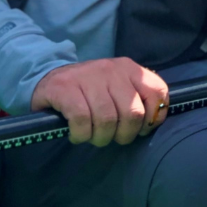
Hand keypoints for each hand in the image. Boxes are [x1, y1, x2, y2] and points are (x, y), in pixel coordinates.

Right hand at [31, 58, 168, 146]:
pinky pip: (82, 120)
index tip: (141, 129)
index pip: (158, 92)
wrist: (49, 79)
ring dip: (100, 137)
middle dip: (124, 135)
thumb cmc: (90, 91)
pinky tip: (78, 134)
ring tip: (93, 136)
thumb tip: (153, 122)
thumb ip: (138, 99)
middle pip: (133, 113)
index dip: (153, 118)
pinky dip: (81, 135)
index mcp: (130, 69)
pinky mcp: (65, 88)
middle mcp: (112, 70)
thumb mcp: (118, 88)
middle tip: (113, 137)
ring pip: (107, 119)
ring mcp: (88, 77)